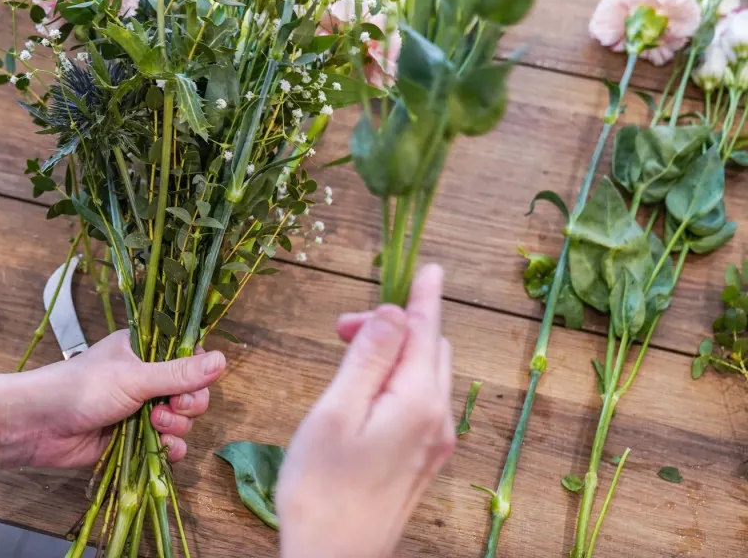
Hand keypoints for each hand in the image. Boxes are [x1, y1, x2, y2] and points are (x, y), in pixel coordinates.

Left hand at [0, 330, 226, 469]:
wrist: (39, 427)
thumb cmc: (80, 389)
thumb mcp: (133, 378)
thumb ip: (178, 374)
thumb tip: (223, 360)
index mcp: (144, 351)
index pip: (188, 357)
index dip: (198, 372)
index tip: (193, 382)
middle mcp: (145, 378)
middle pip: (192, 391)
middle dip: (188, 403)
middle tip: (170, 408)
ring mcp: (141, 409)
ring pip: (183, 420)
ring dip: (177, 427)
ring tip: (153, 425)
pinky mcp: (135, 439)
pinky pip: (169, 445)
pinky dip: (170, 449)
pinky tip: (162, 450)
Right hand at [276, 265, 455, 557]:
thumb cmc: (321, 490)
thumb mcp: (335, 412)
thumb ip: (368, 358)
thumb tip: (394, 313)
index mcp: (418, 402)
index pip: (426, 332)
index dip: (423, 297)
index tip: (430, 268)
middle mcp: (437, 420)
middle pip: (429, 350)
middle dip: (394, 327)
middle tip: (340, 330)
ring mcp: (434, 444)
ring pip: (427, 376)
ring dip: (395, 355)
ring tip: (346, 359)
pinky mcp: (422, 462)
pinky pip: (422, 403)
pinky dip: (399, 382)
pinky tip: (365, 394)